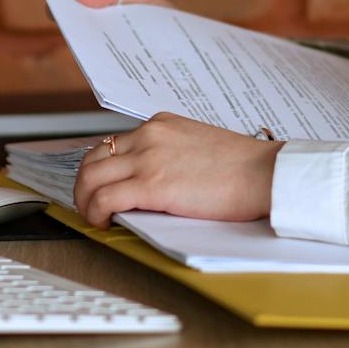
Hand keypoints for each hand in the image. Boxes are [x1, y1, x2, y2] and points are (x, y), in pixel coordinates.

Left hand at [73, 112, 280, 227]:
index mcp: (161, 124)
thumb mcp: (198, 145)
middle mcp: (149, 135)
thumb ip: (171, 153)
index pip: (113, 144)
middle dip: (85, 184)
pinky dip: (94, 212)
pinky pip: (104, 198)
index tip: (101, 185)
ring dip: (84, 200)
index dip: (101, 169)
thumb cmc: (242, 166)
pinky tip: (103, 223)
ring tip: (93, 217)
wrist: (264, 173)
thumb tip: (151, 178)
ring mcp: (148, 159)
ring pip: (91, 178)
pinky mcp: (151, 185)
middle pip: (94, 158)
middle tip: (89, 204)